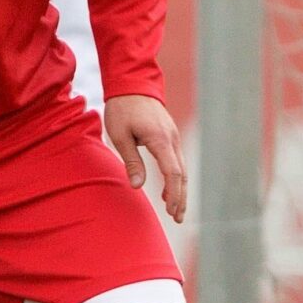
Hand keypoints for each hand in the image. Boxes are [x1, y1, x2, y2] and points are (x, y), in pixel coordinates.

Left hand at [104, 95, 187, 223]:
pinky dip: (175, 178)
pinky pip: (176, 160)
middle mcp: (171, 139)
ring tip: (176, 210)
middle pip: (182, 173)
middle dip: (180, 197)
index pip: (173, 172)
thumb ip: (131, 161)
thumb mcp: (120, 136)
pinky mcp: (169, 135)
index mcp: (160, 139)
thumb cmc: (122, 109)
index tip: (171, 210)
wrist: (131, 84)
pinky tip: (168, 190)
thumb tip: (137, 186)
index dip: (173, 194)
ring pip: (181, 168)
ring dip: (179, 190)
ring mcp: (173, 136)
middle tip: (178, 218)